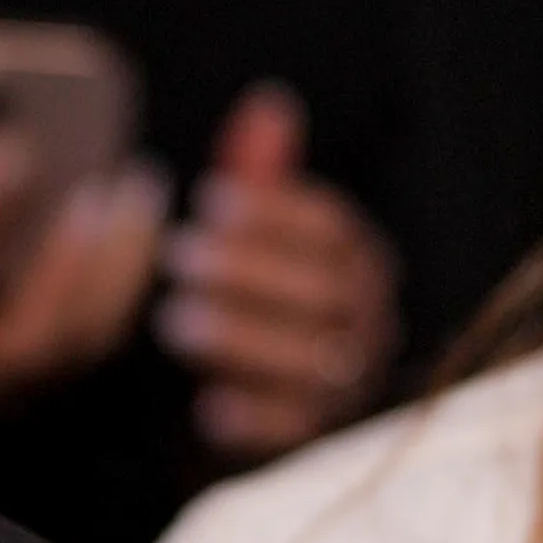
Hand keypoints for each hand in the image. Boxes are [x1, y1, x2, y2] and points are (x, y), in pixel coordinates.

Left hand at [156, 84, 400, 459]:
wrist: (238, 395)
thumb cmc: (243, 293)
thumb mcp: (247, 233)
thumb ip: (259, 174)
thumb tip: (270, 101)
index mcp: (357, 260)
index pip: (333, 228)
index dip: (273, 212)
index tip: (208, 199)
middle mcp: (369, 322)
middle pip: (327, 293)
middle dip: (250, 271)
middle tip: (177, 255)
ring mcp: (352, 385)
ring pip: (316, 363)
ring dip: (242, 338)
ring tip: (173, 319)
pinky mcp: (322, 441)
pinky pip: (301, 433)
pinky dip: (256, 418)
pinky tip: (207, 403)